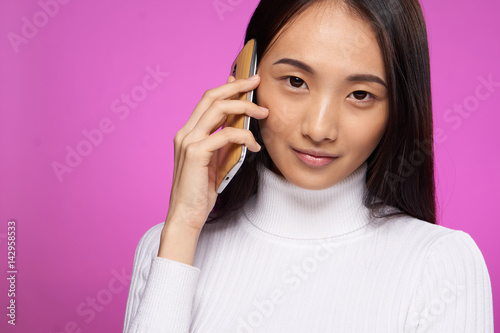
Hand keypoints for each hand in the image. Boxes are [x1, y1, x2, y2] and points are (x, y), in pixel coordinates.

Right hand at [165, 74, 268, 231]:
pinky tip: (254, 145)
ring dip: (244, 107)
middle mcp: (185, 133)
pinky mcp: (195, 153)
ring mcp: (188, 141)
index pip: (208, 100)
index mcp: (188, 133)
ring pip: (218, 109)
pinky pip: (225, 134)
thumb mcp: (216, 161)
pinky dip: (244, 136)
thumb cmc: (200, 191)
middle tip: (256, 81)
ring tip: (263, 112)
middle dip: (236, 86)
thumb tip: (240, 125)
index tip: (245, 80)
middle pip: (211, 97)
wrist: (186, 215)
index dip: (227, 87)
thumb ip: (224, 142)